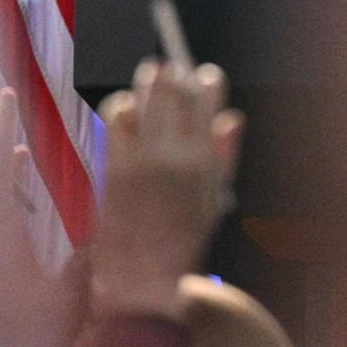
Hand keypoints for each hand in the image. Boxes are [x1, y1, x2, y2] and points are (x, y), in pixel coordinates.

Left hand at [91, 60, 241, 319]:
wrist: (141, 278)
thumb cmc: (181, 241)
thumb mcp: (214, 199)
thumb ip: (223, 156)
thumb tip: (231, 118)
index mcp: (205, 162)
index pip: (209, 101)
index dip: (207, 80)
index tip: (204, 74)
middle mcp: (176, 155)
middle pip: (175, 90)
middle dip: (173, 73)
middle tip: (169, 68)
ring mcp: (143, 157)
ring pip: (146, 96)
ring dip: (148, 82)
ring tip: (149, 76)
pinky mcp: (115, 163)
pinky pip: (117, 116)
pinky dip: (121, 105)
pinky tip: (126, 109)